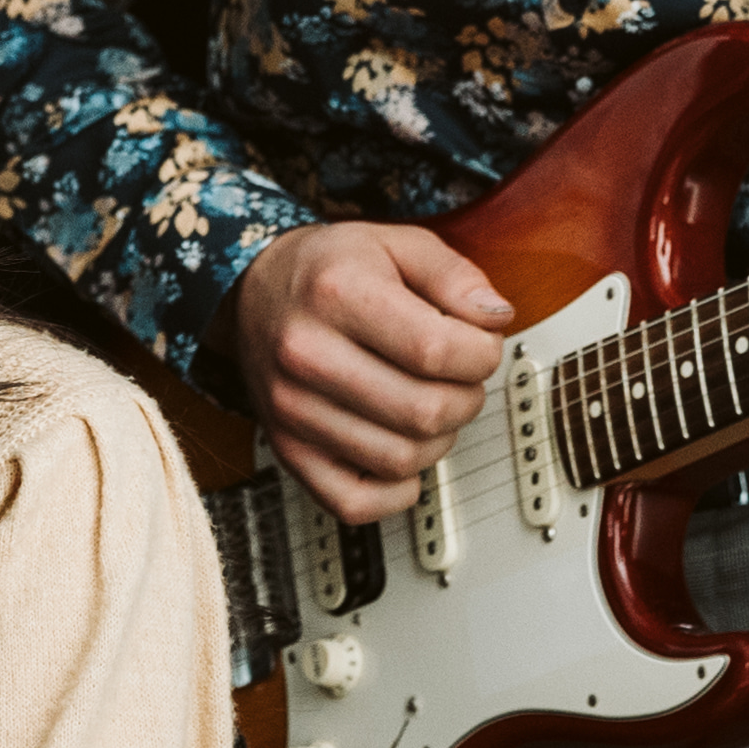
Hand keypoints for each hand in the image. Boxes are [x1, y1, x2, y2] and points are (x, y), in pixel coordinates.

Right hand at [231, 221, 513, 523]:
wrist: (253, 292)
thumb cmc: (329, 270)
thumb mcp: (395, 244)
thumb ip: (453, 274)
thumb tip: (495, 318)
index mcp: (336, 294)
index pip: (437, 351)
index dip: (482, 354)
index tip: (480, 344)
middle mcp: (305, 354)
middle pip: (425, 411)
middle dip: (467, 398)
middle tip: (460, 377)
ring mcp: (291, 409)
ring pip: (400, 460)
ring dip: (438, 440)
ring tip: (430, 405)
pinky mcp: (287, 449)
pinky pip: (354, 503)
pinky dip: (394, 492)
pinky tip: (403, 454)